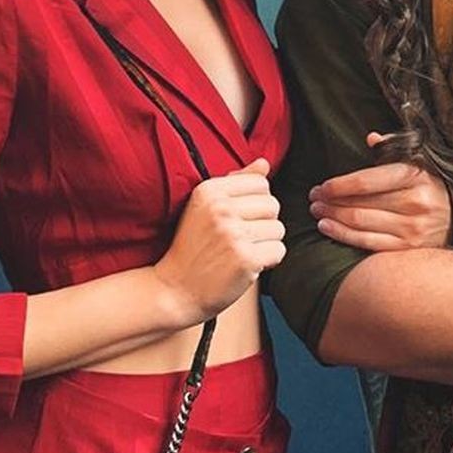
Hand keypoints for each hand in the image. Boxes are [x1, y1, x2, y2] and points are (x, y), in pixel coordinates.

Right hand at [154, 157, 284, 321]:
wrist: (174, 289)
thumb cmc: (192, 249)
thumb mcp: (205, 208)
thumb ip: (236, 182)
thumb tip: (264, 163)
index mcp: (209, 190)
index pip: (261, 183)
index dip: (256, 203)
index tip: (240, 219)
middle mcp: (220, 208)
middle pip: (273, 205)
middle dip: (264, 223)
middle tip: (242, 238)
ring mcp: (233, 234)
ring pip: (278, 229)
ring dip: (266, 243)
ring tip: (243, 251)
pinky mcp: (245, 259)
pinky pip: (278, 251)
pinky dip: (268, 261)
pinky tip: (248, 265)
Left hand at [310, 134, 452, 250]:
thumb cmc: (430, 186)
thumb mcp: (418, 161)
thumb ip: (393, 148)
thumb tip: (371, 138)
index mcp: (415, 176)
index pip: (366, 181)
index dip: (339, 184)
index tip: (322, 186)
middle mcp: (415, 203)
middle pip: (359, 203)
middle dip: (330, 201)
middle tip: (313, 198)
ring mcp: (413, 229)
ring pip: (360, 223)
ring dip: (332, 217)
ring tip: (317, 212)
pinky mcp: (408, 248)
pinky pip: (367, 243)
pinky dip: (343, 235)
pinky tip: (328, 228)